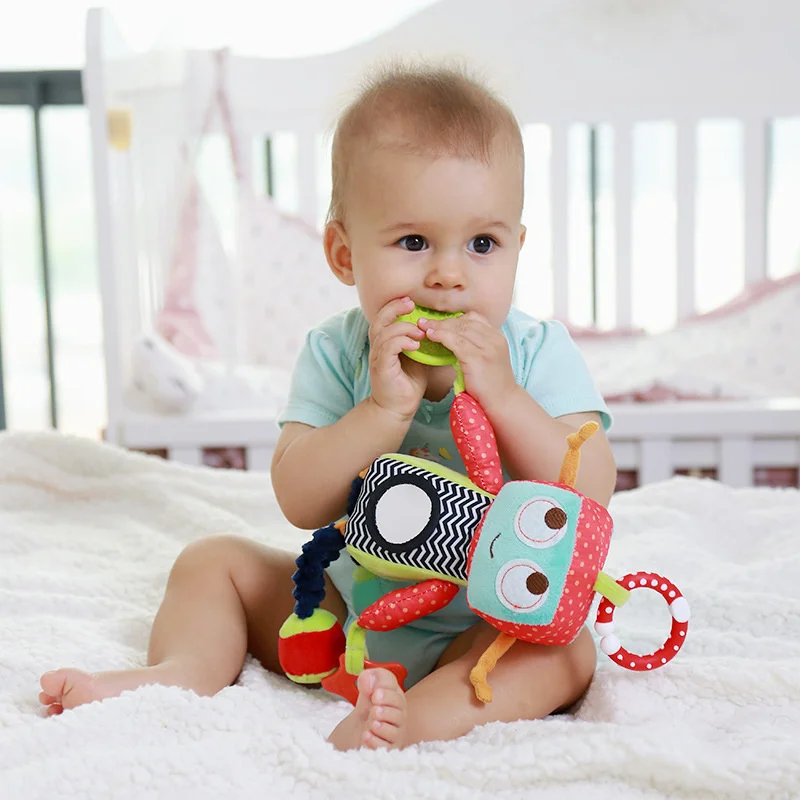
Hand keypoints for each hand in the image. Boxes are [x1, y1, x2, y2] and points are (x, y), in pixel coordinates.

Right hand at [368, 297, 428, 420]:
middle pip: (379, 320)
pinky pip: (388, 349)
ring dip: (403, 328)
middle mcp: (378, 348)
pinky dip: (401, 342)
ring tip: (420, 333)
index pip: (384, 318)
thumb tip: (440, 329)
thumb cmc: (408, 384)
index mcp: (385, 343)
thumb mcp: (418, 358)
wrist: (398, 409)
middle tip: (411, 305)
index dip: (395, 306)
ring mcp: (378, 358)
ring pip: (385, 333)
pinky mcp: (381, 368)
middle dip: (395, 309)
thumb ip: (422, 343)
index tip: (411, 302)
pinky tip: (416, 345)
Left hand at [418, 312, 516, 415]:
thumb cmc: (491, 385)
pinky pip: (455, 342)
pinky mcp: (478, 358)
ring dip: (439, 327)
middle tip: (425, 322)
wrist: (503, 402)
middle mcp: (494, 339)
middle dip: (443, 321)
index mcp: (497, 337)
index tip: (439, 322)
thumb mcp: (487, 359)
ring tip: (424, 328)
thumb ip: (476, 347)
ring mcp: (488, 348)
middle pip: (465, 322)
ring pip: (459, 329)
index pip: (474, 318)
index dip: (455, 318)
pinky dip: (441, 336)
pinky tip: (431, 336)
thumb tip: (452, 338)